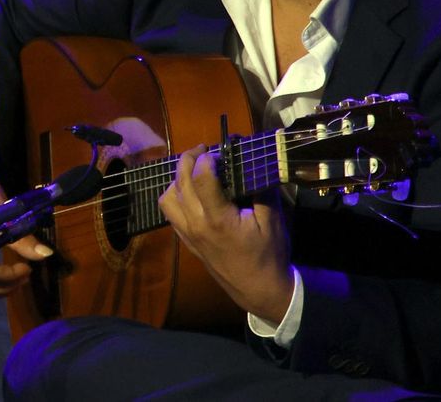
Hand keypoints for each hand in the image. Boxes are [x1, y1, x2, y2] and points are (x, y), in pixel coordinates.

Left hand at [158, 144, 293, 322]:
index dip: (205, 158)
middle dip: (187, 160)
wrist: (258, 289)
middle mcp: (196, 224)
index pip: (200, 178)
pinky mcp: (185, 240)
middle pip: (180, 182)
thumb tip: (255, 164)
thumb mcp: (273, 221)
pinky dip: (174, 196)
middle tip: (202, 150)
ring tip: (193, 170)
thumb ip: (262, 191)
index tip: (217, 150)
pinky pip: (169, 213)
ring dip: (176, 179)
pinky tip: (189, 191)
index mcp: (217, 219)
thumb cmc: (269, 255)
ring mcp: (187, 233)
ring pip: (167, 198)